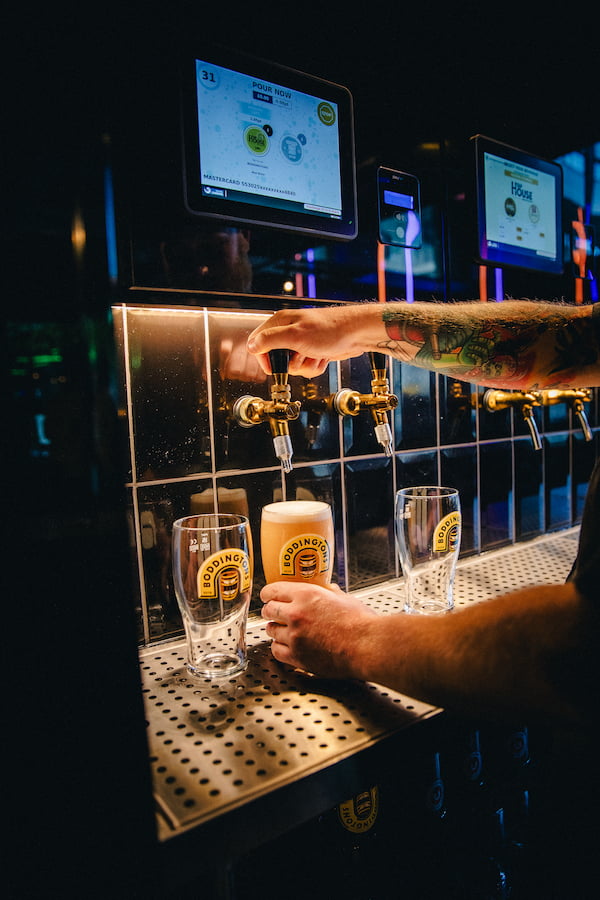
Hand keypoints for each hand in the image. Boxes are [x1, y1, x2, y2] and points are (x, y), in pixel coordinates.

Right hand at [246, 305, 384, 376]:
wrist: (357, 333)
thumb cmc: (331, 329)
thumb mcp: (296, 335)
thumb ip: (270, 340)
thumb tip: (251, 345)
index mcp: (280, 322)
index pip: (257, 342)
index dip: (264, 358)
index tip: (274, 367)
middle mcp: (289, 330)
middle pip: (276, 358)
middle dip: (291, 364)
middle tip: (301, 356)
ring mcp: (301, 342)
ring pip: (293, 365)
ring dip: (306, 366)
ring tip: (316, 354)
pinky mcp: (312, 350)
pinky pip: (306, 366)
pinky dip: (315, 365)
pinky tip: (323, 356)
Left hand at [260, 581, 376, 677]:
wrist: (367, 646)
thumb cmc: (361, 623)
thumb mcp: (345, 599)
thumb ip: (331, 593)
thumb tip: (330, 589)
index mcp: (306, 595)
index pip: (273, 590)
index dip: (268, 594)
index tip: (267, 596)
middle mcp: (296, 614)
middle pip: (268, 610)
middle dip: (270, 611)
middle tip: (273, 613)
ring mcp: (294, 636)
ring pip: (271, 631)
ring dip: (275, 630)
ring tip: (282, 630)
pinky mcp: (297, 656)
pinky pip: (276, 651)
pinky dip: (279, 648)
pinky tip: (286, 646)